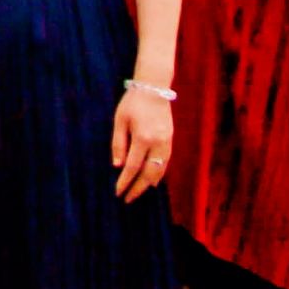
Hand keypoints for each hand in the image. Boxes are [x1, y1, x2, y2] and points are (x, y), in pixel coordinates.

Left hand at [111, 85, 173, 200]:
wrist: (154, 88)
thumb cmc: (133, 102)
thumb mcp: (120, 120)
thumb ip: (118, 143)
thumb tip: (117, 166)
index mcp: (143, 138)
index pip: (133, 167)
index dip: (125, 182)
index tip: (118, 193)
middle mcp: (158, 143)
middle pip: (149, 174)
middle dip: (138, 188)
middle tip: (128, 199)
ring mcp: (167, 143)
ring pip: (160, 170)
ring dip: (149, 183)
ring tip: (138, 192)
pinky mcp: (170, 140)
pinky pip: (165, 162)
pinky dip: (159, 174)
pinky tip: (153, 180)